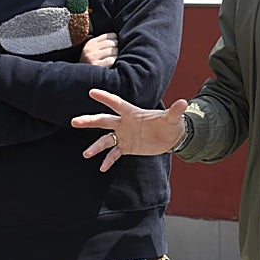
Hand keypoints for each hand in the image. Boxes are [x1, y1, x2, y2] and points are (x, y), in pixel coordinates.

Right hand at [72, 88, 187, 171]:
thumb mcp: (173, 118)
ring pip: (106, 139)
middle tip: (75, 121)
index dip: (105, 97)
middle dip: (90, 121)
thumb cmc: (171, 123)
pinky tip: (102, 167)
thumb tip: (184, 103)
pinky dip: (108, 160)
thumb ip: (175, 111)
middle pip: (104, 120)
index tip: (91, 91)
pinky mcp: (127, 147)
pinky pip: (114, 154)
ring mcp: (124, 135)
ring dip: (96, 147)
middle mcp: (125, 123)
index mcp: (133, 113)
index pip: (117, 103)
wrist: (171, 137)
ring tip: (86, 154)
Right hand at [81, 32, 117, 66]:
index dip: (115, 39)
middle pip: (112, 43)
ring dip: (116, 55)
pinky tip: (110, 65)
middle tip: (116, 54)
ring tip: (113, 59)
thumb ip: (102, 44)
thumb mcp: (92, 51)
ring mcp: (92, 57)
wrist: (80, 77)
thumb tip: (117, 38)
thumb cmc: (90, 63)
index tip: (116, 45)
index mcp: (90, 43)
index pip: (108, 36)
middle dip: (116, 48)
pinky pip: (111, 60)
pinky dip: (113, 62)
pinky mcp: (95, 65)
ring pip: (112, 51)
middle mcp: (90, 48)